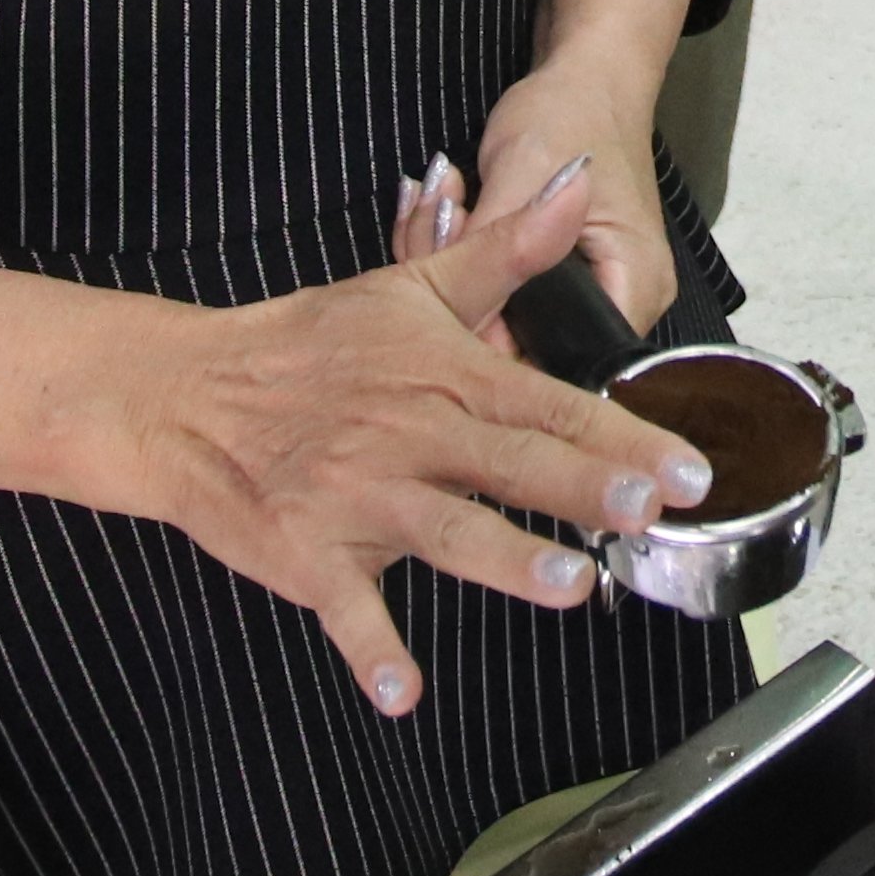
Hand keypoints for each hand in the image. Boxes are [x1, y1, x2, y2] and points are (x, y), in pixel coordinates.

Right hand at [98, 162, 711, 714]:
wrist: (187, 395)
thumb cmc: (309, 344)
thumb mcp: (412, 283)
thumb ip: (510, 249)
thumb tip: (577, 181)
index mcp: (444, 375)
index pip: (550, 404)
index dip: (623, 433)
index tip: (687, 467)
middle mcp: (409, 435)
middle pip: (509, 461)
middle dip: (581, 486)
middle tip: (647, 510)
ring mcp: (356, 497)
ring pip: (443, 529)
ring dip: (505, 559)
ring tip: (570, 585)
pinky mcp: (306, 553)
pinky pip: (345, 609)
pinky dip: (371, 651)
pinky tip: (402, 694)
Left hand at [466, 41, 678, 341]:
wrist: (587, 75)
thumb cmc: (569, 114)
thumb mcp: (522, 173)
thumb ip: (493, 251)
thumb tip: (457, 325)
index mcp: (634, 289)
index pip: (564, 363)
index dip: (495, 345)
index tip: (443, 292)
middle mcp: (622, 304)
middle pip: (526, 343)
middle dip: (463, 293)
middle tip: (436, 219)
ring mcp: (591, 294)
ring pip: (503, 316)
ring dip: (455, 263)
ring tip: (439, 198)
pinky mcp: (560, 279)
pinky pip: (502, 291)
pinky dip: (465, 256)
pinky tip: (443, 211)